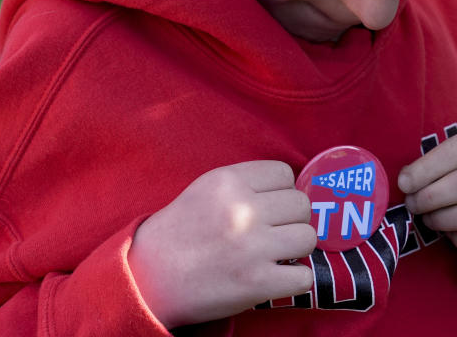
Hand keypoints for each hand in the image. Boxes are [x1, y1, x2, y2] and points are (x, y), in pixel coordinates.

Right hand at [127, 161, 316, 327]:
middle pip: (302, 205)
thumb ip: (246, 183)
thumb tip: (292, 189)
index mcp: (229, 181)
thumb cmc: (179, 232)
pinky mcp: (257, 282)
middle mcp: (243, 209)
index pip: (285, 173)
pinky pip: (303, 276)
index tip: (268, 207)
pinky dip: (293, 280)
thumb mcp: (206, 189)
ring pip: (308, 238)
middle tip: (272, 232)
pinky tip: (274, 278)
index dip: (280, 191)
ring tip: (273, 254)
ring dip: (295, 249)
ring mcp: (252, 247)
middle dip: (291, 220)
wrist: (148, 279)